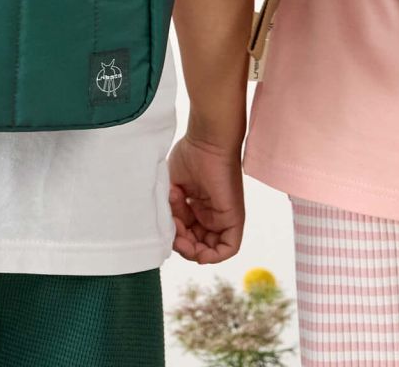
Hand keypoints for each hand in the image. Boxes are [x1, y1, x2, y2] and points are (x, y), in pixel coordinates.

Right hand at [167, 132, 243, 263]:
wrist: (206, 140)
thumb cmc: (190, 155)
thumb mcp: (172, 188)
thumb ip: (169, 209)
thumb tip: (166, 229)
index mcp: (197, 206)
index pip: (186, 233)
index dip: (175, 236)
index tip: (165, 227)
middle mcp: (211, 214)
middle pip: (197, 243)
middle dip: (182, 245)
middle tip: (170, 233)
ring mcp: (223, 217)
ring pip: (209, 249)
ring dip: (192, 250)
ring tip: (179, 236)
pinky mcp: (234, 218)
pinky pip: (229, 247)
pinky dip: (214, 256)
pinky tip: (198, 253)